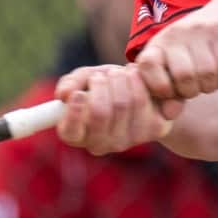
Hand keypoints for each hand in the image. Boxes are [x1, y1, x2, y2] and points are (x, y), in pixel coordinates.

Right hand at [56, 64, 179, 156]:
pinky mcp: (153, 130)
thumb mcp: (84, 80)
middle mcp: (101, 144)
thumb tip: (64, 94)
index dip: (74, 113)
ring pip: (123, 104)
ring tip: (119, 73)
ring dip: (119, 78)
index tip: (79, 94)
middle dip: (100, 84)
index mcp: (78, 135)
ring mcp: (128, 141)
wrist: (142, 88)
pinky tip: (135, 77)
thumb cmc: (104, 86)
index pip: (71, 133)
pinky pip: (142, 100)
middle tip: (101, 75)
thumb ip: (70, 84)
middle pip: (100, 112)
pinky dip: (137, 80)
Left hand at [134, 0, 217, 102]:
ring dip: (212, 86)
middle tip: (197, 87)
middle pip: (184, 78)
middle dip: (193, 91)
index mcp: (156, 45)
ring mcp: (196, 30)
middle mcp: (173, 34)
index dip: (161, 88)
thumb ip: (170, 93)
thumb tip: (169, 115)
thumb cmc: (196, 51)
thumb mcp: (177, 69)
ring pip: (207, 74)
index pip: (147, 68)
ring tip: (210, 80)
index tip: (172, 91)